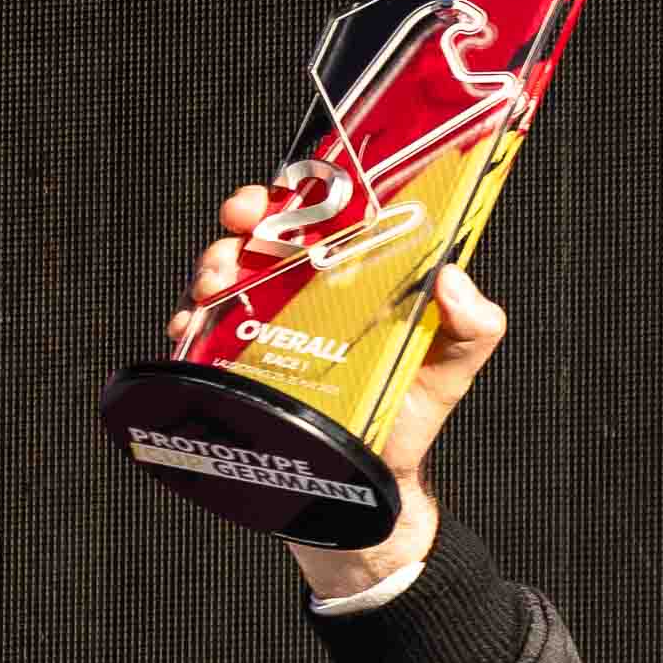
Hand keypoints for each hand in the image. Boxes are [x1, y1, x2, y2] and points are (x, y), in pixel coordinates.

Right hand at [168, 179, 509, 598]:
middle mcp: (304, 289)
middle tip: (242, 225)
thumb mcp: (453, 361)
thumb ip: (473, 324)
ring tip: (218, 283)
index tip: (285, 191)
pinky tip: (191, 328)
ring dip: (212, 265)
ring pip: (224, 272)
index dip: (298, 192)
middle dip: (243, 217)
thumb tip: (456, 280)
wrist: (378, 472)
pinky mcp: (238, 358)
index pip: (320, 214)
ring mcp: (265, 321)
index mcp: (354, 274)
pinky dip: (188, 322)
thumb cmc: (413, 404)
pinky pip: (200, 330)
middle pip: (261, 232)